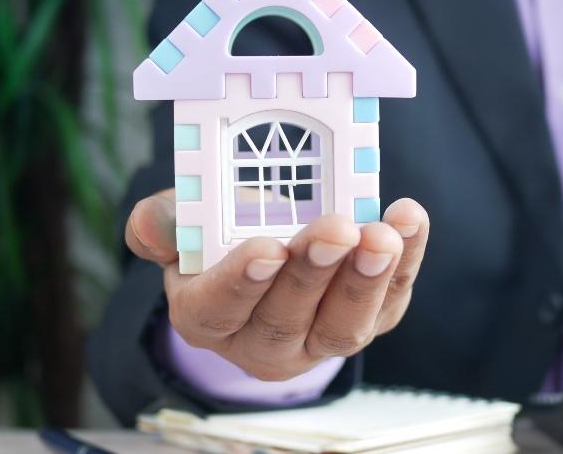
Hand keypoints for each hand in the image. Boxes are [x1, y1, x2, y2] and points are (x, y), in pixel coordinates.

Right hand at [126, 189, 429, 380]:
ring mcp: (319, 339)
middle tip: (336, 230)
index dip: (243, 281)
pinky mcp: (368, 321)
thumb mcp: (183, 223)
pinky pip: (390, 301)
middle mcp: (262, 341)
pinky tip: (408, 221)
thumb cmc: (222, 235)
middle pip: (286, 319)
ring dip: (366, 279)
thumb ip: (163, 222)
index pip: (220, 308)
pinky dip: (406, 262)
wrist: (270, 246)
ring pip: (343, 325)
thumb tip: (153, 223)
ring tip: (381, 236)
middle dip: (314, 273)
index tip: (267, 248)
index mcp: (206, 316)